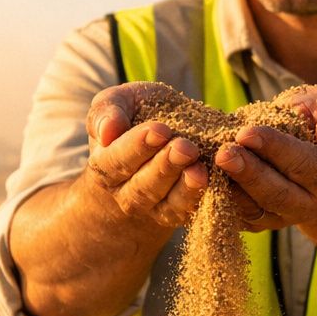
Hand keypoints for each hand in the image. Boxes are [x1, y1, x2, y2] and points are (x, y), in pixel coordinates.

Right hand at [83, 83, 207, 227]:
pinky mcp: (179, 212)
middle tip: (186, 147)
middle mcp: (126, 194)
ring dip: (184, 187)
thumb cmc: (134, 116)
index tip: (160, 130)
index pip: (116, 161)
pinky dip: (200, 198)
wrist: (159, 138)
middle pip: (142, 187)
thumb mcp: (117, 102)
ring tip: (199, 169)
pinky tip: (212, 180)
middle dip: (165, 166)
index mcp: (105, 166)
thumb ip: (106, 110)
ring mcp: (153, 208)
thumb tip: (107, 132)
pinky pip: (188, 212)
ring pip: (167, 205)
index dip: (136, 147)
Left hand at [214, 86, 316, 230]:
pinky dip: (215, 201)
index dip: (275, 149)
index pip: (304, 164)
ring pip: (252, 209)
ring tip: (206, 166)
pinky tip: (199, 179)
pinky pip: (235, 217)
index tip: (247, 133)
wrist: (310, 148)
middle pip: (277, 194)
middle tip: (223, 153)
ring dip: (228, 189)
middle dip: (248, 174)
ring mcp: (282, 217)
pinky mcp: (258, 221)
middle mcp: (310, 203)